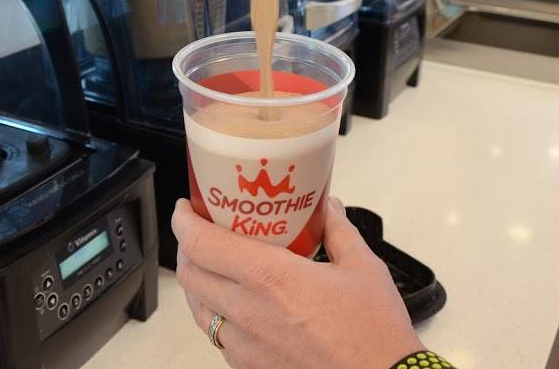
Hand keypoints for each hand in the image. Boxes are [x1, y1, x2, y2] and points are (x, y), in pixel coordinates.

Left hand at [172, 196, 421, 368]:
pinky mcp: (250, 368)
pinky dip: (217, 315)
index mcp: (270, 278)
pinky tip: (238, 305)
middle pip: (190, 275)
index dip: (183, 222)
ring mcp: (245, 346)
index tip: (186, 209)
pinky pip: (218, 337)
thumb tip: (329, 207)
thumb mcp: (363, 268)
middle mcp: (248, 312)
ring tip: (214, 266)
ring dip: (198, 283)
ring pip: (198, 309)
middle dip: (187, 248)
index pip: (202, 244)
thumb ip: (339, 230)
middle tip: (200, 231)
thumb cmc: (374, 332)